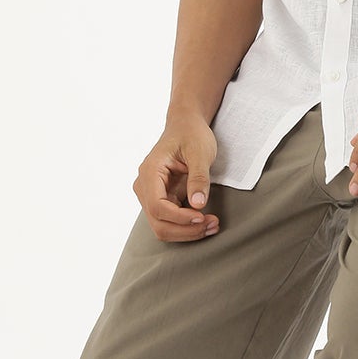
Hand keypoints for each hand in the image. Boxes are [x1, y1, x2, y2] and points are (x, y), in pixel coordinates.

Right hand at [134, 112, 221, 241]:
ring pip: (163, 227)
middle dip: (186, 230)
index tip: (202, 217)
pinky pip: (171, 222)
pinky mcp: (162, 201)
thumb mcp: (200, 152)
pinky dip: (187, 228)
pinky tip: (206, 223)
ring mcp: (151, 196)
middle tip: (213, 224)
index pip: (157, 206)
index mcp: (149, 172)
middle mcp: (145, 187)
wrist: (186, 126)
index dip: (179, 218)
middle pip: (158, 223)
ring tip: (212, 225)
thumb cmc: (191, 134)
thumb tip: (198, 204)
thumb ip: (199, 178)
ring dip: (187, 232)